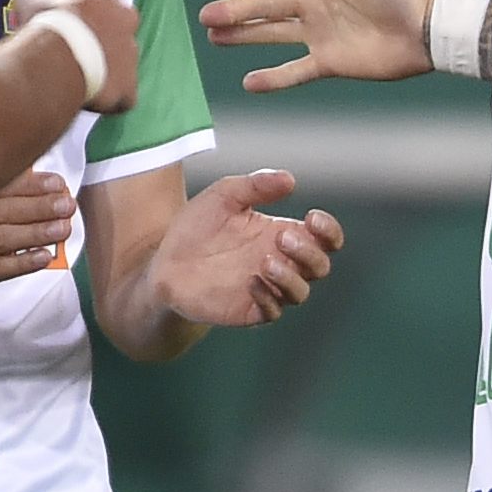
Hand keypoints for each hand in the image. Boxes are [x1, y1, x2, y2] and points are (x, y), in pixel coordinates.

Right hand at [7, 0, 140, 113]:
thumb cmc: (46, 25)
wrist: (59, 59)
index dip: (81, 12)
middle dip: (99, 37)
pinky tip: (86, 100)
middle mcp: (125, 18)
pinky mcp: (129, 86)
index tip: (64, 22)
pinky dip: (108, 99)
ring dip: (103, 67)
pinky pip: (122, 95)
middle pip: (116, 26)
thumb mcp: (31, 0)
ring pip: (120, 61)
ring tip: (75, 77)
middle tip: (72, 49)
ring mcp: (131, 52)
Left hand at [145, 169, 344, 325]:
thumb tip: (290, 180)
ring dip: (291, 277)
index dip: (329, 231)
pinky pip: (272, 311)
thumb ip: (256, 186)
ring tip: (266, 261)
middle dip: (309, 252)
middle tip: (282, 237)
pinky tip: (251, 282)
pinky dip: (268, 298)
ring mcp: (267, 289)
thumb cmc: (196, 228)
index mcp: (282, 234)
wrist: (163, 263)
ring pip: (301, 292)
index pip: (325, 239)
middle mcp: (281, 264)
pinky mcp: (249, 309)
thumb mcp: (224, 195)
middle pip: (320, 265)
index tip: (312, 218)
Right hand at [200, 0, 434, 92]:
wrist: (424, 32)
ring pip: (271, 34)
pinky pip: (294, 70)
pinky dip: (273, 78)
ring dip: (243, 36)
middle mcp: (314, 3)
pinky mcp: (329, 61)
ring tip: (214, 37)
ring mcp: (319, 33)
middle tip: (205, 15)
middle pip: (265, 4)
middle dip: (235, 8)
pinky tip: (249, 82)